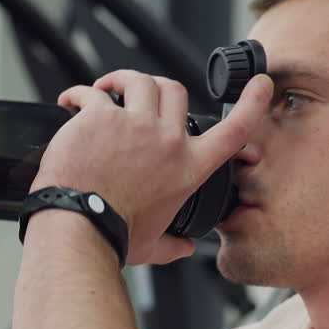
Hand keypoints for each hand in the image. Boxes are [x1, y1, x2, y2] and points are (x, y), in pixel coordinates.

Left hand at [35, 71, 271, 264]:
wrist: (80, 228)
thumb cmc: (114, 236)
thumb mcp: (153, 246)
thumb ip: (172, 246)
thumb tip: (184, 249)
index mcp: (187, 169)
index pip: (233, 131)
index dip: (251, 104)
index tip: (260, 86)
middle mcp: (167, 142)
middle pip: (176, 90)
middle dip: (159, 87)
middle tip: (137, 93)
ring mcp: (135, 125)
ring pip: (140, 80)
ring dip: (122, 79)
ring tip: (106, 89)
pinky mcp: (101, 118)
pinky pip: (93, 93)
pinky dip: (79, 93)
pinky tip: (69, 102)